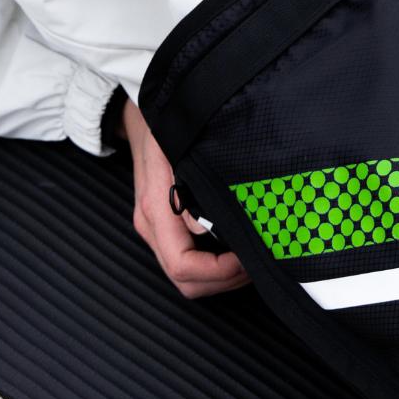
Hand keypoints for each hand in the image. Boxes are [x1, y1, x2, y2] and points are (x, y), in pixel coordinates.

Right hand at [120, 98, 251, 297]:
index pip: (184, 266)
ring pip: (187, 276)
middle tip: (258, 261)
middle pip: (186, 281)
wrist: (140, 116)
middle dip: (225, 280)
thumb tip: (200, 230)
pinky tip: (238, 245)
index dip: (220, 271)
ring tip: (252, 256)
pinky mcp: (164, 225)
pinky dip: (215, 263)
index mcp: (155, 211)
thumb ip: (188, 188)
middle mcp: (152, 226)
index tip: (249, 256)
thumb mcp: (178, 148)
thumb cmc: (165, 127)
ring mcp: (156, 228)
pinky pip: (188, 258)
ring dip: (222, 275)